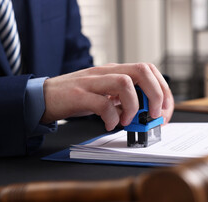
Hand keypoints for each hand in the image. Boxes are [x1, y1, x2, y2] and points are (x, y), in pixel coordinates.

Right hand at [41, 63, 173, 130]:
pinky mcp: (79, 95)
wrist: (43, 97)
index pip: (149, 70)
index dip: (163, 91)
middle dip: (157, 95)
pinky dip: (111, 118)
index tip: (164, 112)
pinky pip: (102, 104)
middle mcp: (106, 72)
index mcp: (115, 71)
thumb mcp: (105, 96)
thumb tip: (144, 114)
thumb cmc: (75, 97)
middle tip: (155, 116)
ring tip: (128, 121)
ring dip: (134, 106)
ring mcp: (92, 82)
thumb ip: (123, 101)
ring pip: (125, 83)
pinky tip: (108, 125)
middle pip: (142, 71)